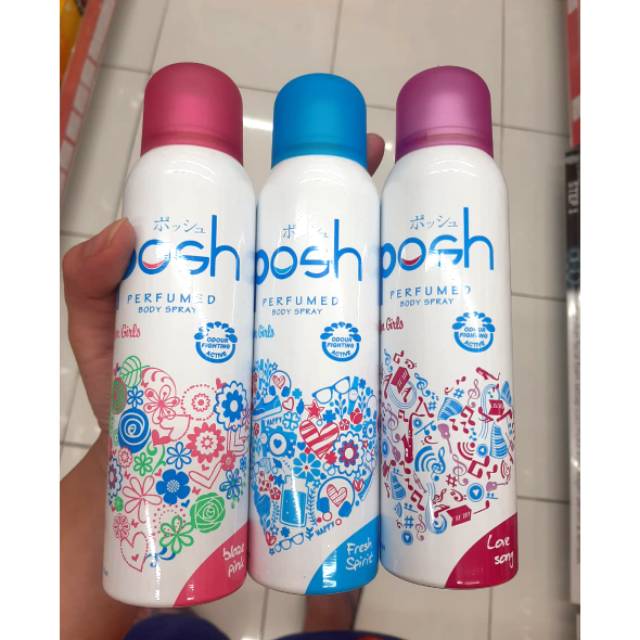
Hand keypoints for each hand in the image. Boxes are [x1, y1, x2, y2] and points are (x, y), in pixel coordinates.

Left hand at [62, 135, 385, 429]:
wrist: (154, 461)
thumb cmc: (122, 385)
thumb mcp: (95, 323)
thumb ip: (87, 277)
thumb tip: (126, 231)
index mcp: (226, 270)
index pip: (275, 212)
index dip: (318, 176)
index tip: (360, 150)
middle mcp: (264, 299)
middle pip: (322, 253)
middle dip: (369, 223)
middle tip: (394, 207)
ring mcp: (285, 344)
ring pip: (343, 302)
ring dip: (381, 280)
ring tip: (412, 265)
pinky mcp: (299, 389)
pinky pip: (343, 361)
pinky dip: (378, 345)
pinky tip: (402, 332)